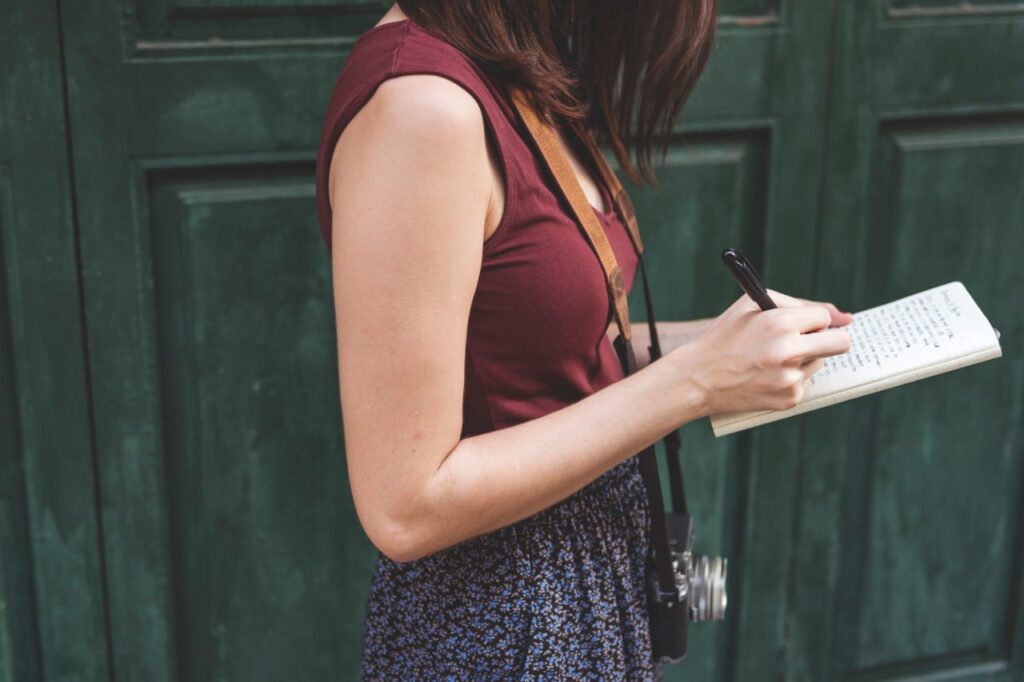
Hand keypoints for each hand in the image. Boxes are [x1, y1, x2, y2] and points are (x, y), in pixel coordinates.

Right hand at [680, 289, 852, 414]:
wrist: (698, 378)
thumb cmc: (725, 337)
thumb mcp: (750, 307)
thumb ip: (796, 304)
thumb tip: (843, 317)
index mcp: (780, 323)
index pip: (824, 318)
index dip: (811, 321)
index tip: (802, 326)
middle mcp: (789, 351)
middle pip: (840, 343)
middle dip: (831, 339)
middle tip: (812, 341)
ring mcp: (790, 378)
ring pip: (819, 363)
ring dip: (803, 359)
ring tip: (770, 360)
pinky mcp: (790, 399)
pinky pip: (804, 382)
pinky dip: (790, 378)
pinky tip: (765, 377)